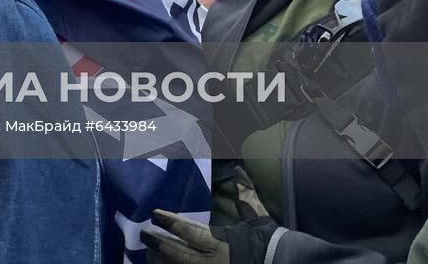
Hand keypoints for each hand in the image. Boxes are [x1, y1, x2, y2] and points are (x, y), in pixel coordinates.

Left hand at [142, 211, 276, 263]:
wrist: (284, 263)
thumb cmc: (269, 243)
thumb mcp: (257, 220)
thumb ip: (245, 198)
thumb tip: (239, 173)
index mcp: (220, 243)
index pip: (189, 232)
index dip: (170, 222)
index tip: (154, 214)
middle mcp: (212, 262)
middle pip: (179, 254)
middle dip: (160, 244)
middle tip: (144, 234)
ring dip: (164, 260)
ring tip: (150, 252)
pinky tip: (166, 263)